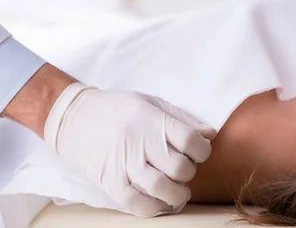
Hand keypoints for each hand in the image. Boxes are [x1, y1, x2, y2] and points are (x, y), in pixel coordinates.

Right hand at [44, 83, 216, 216]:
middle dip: (189, 172)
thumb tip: (210, 133)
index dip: (203, 150)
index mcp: (152, 119)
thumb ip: (182, 118)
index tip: (199, 152)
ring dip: (177, 194)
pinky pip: (136, 203)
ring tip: (179, 191)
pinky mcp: (108, 181)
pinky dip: (154, 208)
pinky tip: (160, 203)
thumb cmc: (116, 108)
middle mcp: (139, 141)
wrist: (70, 115)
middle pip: (179, 167)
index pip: (191, 140)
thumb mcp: (150, 102)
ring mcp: (122, 163)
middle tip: (184, 170)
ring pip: (161, 188)